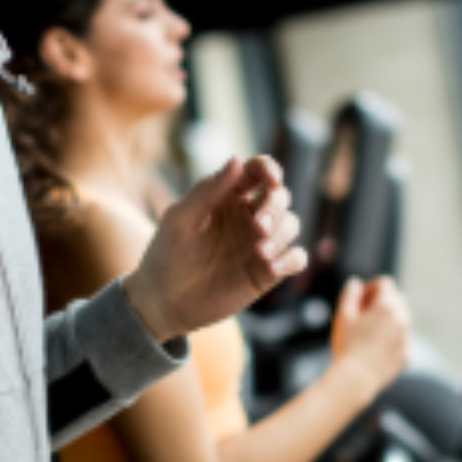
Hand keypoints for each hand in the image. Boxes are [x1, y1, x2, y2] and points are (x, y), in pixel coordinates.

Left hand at [125, 156, 305, 340]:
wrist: (164, 302)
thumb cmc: (166, 254)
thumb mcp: (180, 220)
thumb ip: (207, 191)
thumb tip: (236, 159)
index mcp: (227, 195)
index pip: (257, 170)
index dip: (269, 169)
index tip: (271, 181)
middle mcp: (248, 215)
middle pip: (279, 197)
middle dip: (275, 208)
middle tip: (258, 227)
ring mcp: (260, 243)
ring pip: (291, 224)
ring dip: (282, 234)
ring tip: (260, 253)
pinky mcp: (267, 272)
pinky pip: (296, 258)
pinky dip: (291, 259)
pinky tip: (272, 268)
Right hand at [326, 277, 410, 402]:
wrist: (356, 379)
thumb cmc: (347, 346)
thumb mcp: (343, 315)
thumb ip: (350, 294)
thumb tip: (355, 283)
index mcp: (387, 306)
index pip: (385, 284)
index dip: (370, 286)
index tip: (359, 297)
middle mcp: (402, 319)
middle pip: (396, 299)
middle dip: (381, 301)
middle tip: (362, 312)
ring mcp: (406, 338)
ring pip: (401, 319)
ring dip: (387, 319)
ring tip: (366, 331)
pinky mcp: (406, 355)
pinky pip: (401, 340)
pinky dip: (391, 339)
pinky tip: (373, 349)